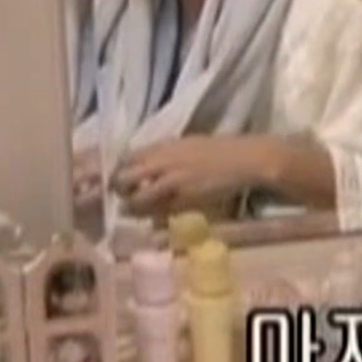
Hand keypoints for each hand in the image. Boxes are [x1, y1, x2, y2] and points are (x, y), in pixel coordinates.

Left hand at [110, 133, 257, 216]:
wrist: (241, 159)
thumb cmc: (217, 150)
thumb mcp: (185, 144)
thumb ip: (164, 154)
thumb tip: (148, 165)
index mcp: (163, 146)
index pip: (129, 158)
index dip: (120, 170)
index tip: (120, 179)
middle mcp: (163, 162)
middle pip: (126, 177)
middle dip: (119, 189)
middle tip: (121, 197)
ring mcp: (172, 182)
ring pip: (139, 197)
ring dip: (132, 206)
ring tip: (132, 211)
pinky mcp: (185, 199)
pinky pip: (161, 210)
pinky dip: (153, 215)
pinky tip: (152, 217)